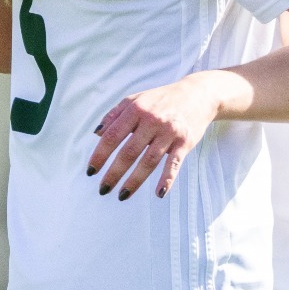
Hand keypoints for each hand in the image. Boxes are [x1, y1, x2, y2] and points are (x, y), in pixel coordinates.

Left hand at [85, 74, 225, 200]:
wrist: (197, 95)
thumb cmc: (161, 99)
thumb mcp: (135, 99)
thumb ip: (114, 115)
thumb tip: (96, 134)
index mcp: (136, 110)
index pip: (112, 136)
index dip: (100, 155)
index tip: (91, 171)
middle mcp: (152, 120)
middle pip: (129, 152)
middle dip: (114, 173)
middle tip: (103, 189)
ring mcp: (169, 132)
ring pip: (149, 161)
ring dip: (134, 181)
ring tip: (123, 195)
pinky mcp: (185, 142)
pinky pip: (174, 164)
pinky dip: (167, 179)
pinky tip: (159, 193)